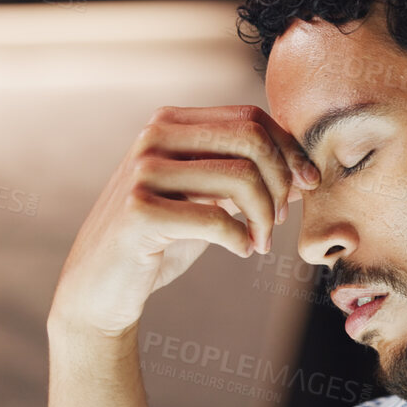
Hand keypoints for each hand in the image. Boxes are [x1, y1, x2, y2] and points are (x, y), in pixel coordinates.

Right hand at [50, 105, 321, 338]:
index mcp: (169, 123)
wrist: (100, 288)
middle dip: (280, 182)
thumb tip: (303, 171)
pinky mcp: (139, 212)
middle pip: (251, 140)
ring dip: (265, 217)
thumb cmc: (160, 241)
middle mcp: (153, 138)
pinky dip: (241, 239)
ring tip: (260, 241)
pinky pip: (217, 219)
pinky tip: (241, 250)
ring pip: (241, 178)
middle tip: (280, 220)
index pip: (250, 118)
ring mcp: (143, 172)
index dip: (289, 150)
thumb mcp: (206, 200)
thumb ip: (243, 177)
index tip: (306, 185)